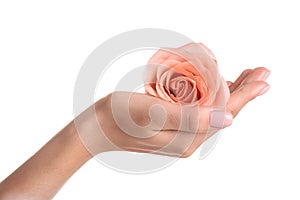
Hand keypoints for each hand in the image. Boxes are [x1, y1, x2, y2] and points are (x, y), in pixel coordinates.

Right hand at [75, 67, 269, 157]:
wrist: (98, 128)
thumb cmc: (119, 117)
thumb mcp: (152, 113)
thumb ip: (189, 117)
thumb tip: (229, 119)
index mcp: (187, 138)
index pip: (224, 113)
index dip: (246, 94)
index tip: (264, 78)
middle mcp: (189, 140)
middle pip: (224, 112)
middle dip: (243, 92)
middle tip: (260, 72)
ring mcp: (181, 135)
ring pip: (214, 111)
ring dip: (230, 93)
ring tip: (244, 77)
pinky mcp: (174, 128)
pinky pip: (201, 112)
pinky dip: (213, 98)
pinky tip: (217, 88)